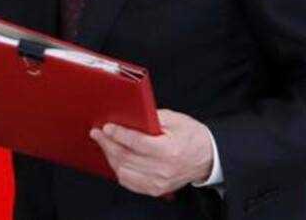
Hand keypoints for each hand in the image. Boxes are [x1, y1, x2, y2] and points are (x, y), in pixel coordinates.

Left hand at [89, 109, 214, 196]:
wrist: (208, 157)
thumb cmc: (191, 136)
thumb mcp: (175, 119)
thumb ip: (150, 118)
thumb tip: (125, 116)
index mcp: (170, 150)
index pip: (137, 143)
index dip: (119, 134)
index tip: (106, 127)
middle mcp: (164, 169)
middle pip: (126, 157)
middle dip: (108, 143)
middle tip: (97, 133)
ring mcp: (159, 182)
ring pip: (124, 170)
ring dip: (110, 156)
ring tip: (104, 143)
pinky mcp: (156, 189)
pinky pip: (129, 182)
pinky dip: (118, 169)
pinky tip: (115, 158)